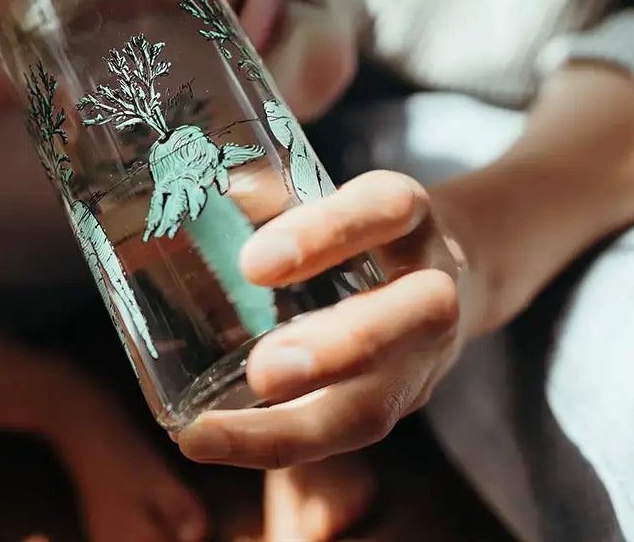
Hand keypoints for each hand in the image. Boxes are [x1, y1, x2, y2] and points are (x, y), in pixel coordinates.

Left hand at [175, 171, 477, 468]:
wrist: (446, 264)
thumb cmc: (362, 222)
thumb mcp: (334, 190)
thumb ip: (271, 194)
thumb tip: (187, 203)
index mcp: (409, 211)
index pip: (382, 210)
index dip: (324, 235)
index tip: (253, 263)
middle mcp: (433, 283)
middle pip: (411, 318)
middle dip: (335, 351)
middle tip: (262, 371)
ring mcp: (426, 353)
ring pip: (378, 403)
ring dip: (296, 427)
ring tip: (212, 437)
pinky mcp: (403, 399)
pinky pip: (347, 432)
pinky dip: (281, 443)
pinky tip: (216, 444)